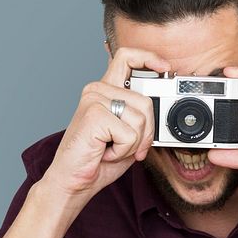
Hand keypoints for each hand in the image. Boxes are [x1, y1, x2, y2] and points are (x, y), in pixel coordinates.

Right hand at [41, 47, 170, 201]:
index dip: (149, 58)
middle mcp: (98, 90)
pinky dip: (123, 150)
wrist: (73, 180)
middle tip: (129, 147)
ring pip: (140, 120)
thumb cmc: (98, 160)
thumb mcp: (127, 134)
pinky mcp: (94, 114)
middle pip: (145, 102)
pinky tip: (104, 151)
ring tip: (111, 148)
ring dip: (132, 144)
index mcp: (105, 90)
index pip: (126, 57)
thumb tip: (159, 106)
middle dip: (146, 132)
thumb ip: (140, 117)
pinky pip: (130, 134)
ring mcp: (94, 99)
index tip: (165, 68)